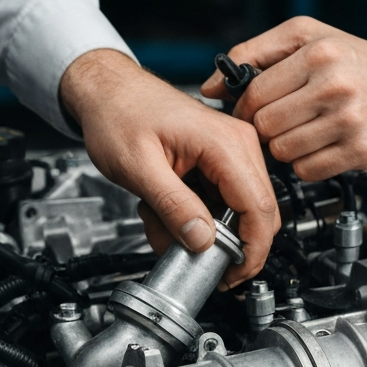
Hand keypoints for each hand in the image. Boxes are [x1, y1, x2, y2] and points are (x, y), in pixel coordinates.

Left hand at [60, 49, 279, 288]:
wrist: (106, 91)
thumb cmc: (118, 113)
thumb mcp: (139, 167)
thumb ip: (173, 206)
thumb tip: (202, 241)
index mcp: (225, 143)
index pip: (260, 208)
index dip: (252, 250)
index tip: (233, 275)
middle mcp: (237, 144)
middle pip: (256, 213)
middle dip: (224, 245)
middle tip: (190, 260)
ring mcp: (230, 152)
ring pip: (234, 213)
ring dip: (199, 231)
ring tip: (159, 223)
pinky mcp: (218, 161)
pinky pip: (218, 203)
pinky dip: (192, 217)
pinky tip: (162, 210)